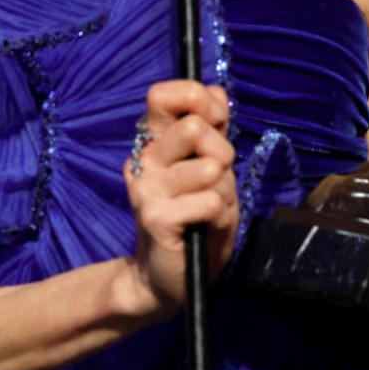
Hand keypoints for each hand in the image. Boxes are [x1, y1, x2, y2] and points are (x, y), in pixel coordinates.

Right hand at [123, 80, 236, 316]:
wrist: (168, 276)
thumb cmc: (194, 216)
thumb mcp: (209, 166)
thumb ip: (212, 130)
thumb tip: (216, 93)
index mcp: (153, 141)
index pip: (162, 95)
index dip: (197, 101)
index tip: (214, 124)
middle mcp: (144, 159)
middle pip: (194, 127)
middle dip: (223, 153)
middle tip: (215, 180)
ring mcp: (146, 188)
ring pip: (210, 168)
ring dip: (224, 192)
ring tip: (209, 209)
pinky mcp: (156, 217)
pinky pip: (210, 202)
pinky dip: (221, 217)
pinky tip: (206, 227)